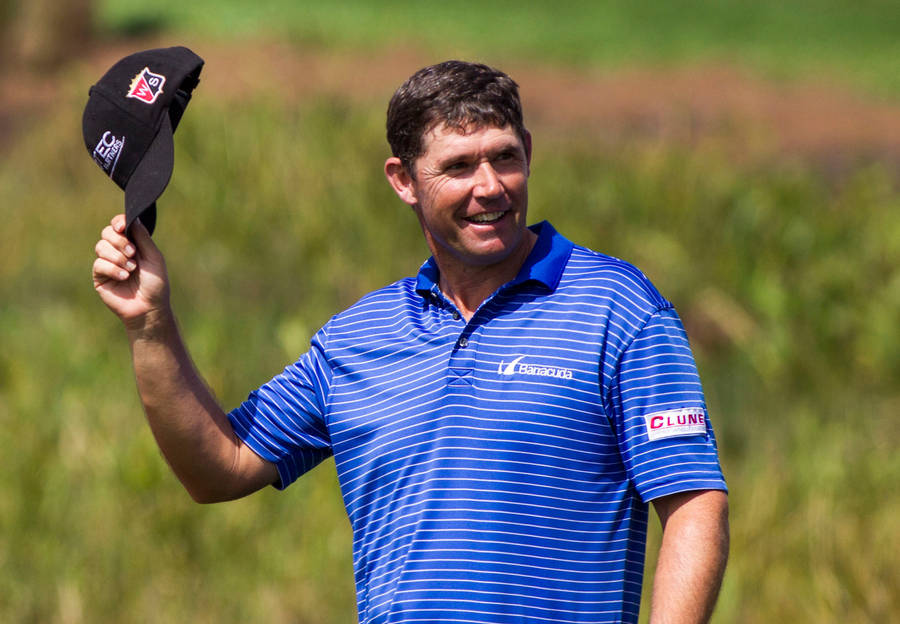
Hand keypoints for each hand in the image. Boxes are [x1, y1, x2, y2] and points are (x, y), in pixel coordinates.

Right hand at [92, 214, 169, 329]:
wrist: (149, 308)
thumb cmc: (155, 284)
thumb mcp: (154, 258)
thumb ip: (143, 238)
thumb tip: (133, 218)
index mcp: (133, 244)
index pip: (119, 225)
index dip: (118, 222)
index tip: (122, 226)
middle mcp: (118, 251)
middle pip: (107, 233)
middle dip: (119, 241)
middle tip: (133, 253)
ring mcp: (108, 263)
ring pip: (101, 246)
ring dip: (118, 256)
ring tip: (131, 269)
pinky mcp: (100, 276)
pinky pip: (99, 264)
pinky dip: (113, 268)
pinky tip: (124, 276)